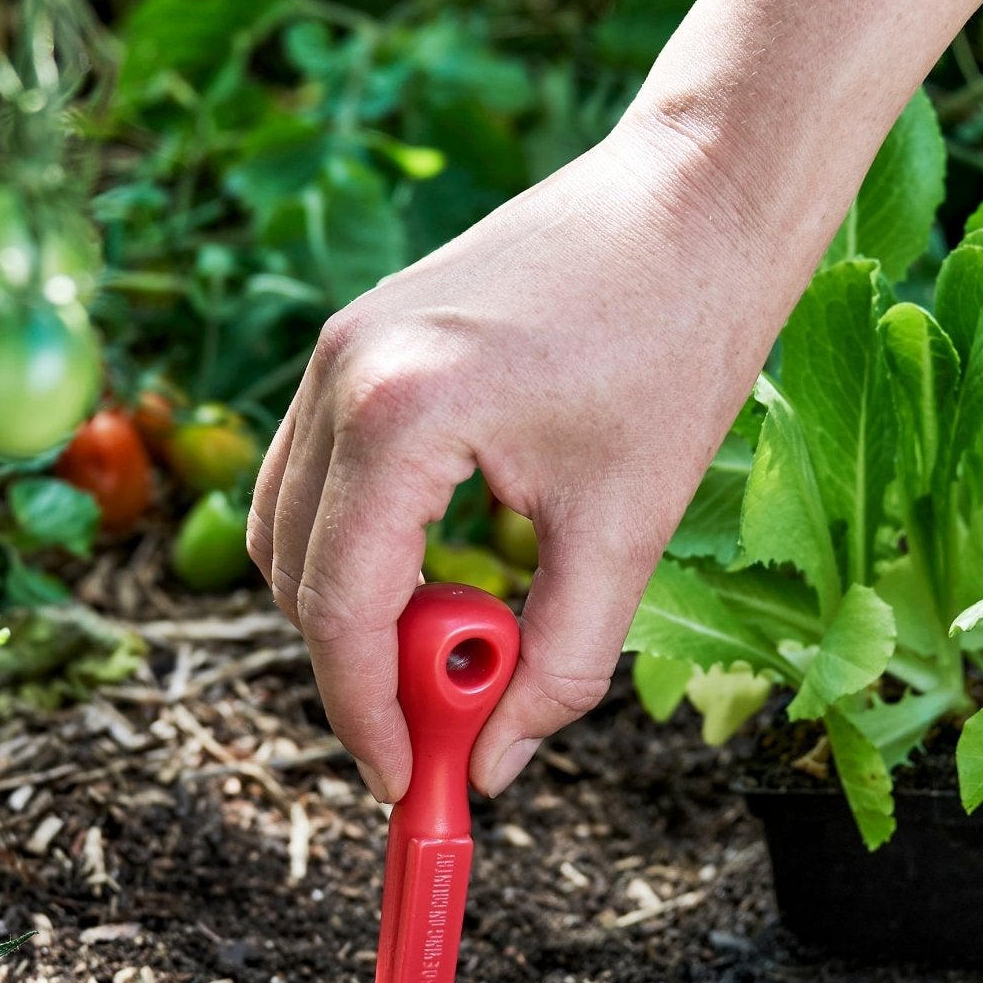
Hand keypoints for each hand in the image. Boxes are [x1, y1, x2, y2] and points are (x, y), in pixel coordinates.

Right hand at [248, 103, 820, 802]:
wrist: (695, 198)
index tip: (410, 784)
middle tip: (446, 726)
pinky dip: (352, 544)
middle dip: (360, 670)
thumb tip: (496, 764)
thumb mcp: (628, 530)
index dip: (366, 715)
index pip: (340, 608)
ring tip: (452, 641)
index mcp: (403, 416)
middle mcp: (343, 374)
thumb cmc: (678, 343)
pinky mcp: (355, 340)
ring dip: (351, 608)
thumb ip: (558, 666)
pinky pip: (310, 476)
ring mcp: (337, 349)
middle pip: (295, 577)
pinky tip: (436, 567)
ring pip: (286, 529)